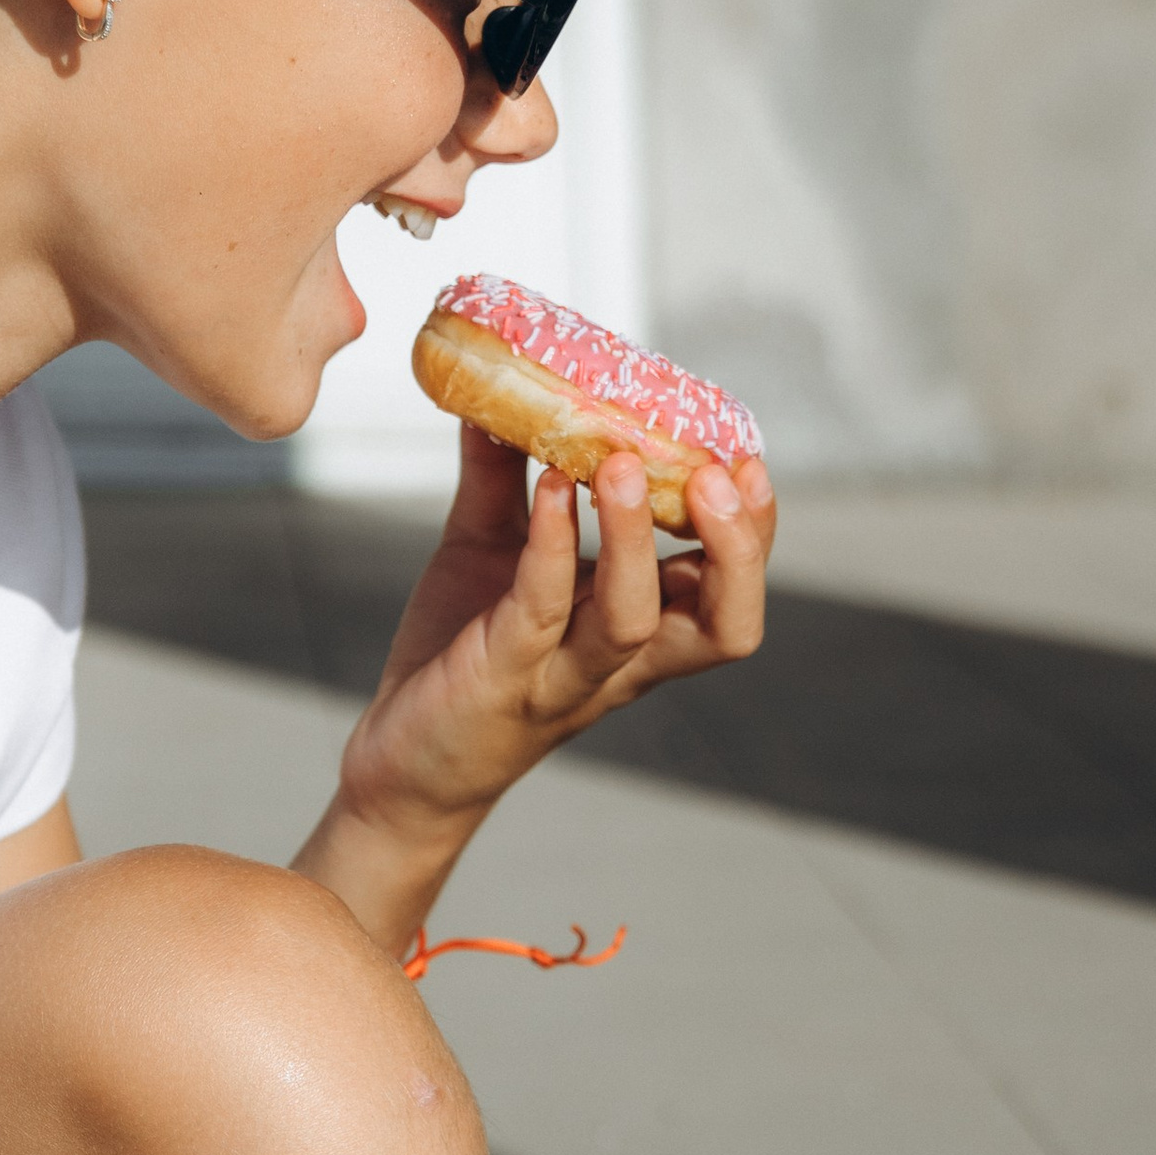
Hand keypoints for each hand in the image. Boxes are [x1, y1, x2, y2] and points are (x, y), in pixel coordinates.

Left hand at [334, 424, 773, 840]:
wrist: (400, 758)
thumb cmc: (460, 653)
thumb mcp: (489, 552)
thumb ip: (504, 480)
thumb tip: (498, 396)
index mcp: (642, 631)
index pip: (732, 590)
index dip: (755, 532)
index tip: (743, 460)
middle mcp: (622, 662)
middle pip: (727, 624)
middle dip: (737, 549)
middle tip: (720, 475)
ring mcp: (565, 675)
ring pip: (635, 621)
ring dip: (636, 539)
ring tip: (620, 463)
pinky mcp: (504, 678)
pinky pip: (541, 611)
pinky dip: (552, 547)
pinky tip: (548, 488)